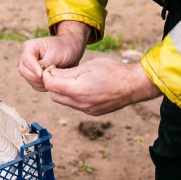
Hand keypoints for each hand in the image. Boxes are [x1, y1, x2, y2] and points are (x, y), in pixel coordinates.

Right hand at [19, 21, 90, 90]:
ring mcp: (28, 67)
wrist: (69, 51)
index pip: (26, 59)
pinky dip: (42, 86)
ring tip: (52, 80)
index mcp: (29, 47)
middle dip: (36, 77)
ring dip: (40, 83)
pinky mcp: (33, 75)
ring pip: (28, 79)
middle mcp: (26, 57)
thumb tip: (39, 74)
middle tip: (49, 79)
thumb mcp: (56, 54)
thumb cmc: (63, 49)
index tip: (41, 75)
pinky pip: (33, 84)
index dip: (33, 68)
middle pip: (24, 71)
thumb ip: (46, 63)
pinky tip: (51, 82)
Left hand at [41, 58, 161, 115]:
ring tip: (74, 79)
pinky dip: (75, 97)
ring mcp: (87, 110)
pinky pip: (76, 106)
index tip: (52, 68)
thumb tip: (51, 73)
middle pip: (55, 95)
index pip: (50, 85)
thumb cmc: (112, 71)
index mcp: (77, 90)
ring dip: (64, 91)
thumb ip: (67, 72)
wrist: (133, 85)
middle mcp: (80, 104)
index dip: (47, 75)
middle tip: (61, 73)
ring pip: (65, 102)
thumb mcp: (88, 66)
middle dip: (54, 84)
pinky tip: (84, 87)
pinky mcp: (93, 113)